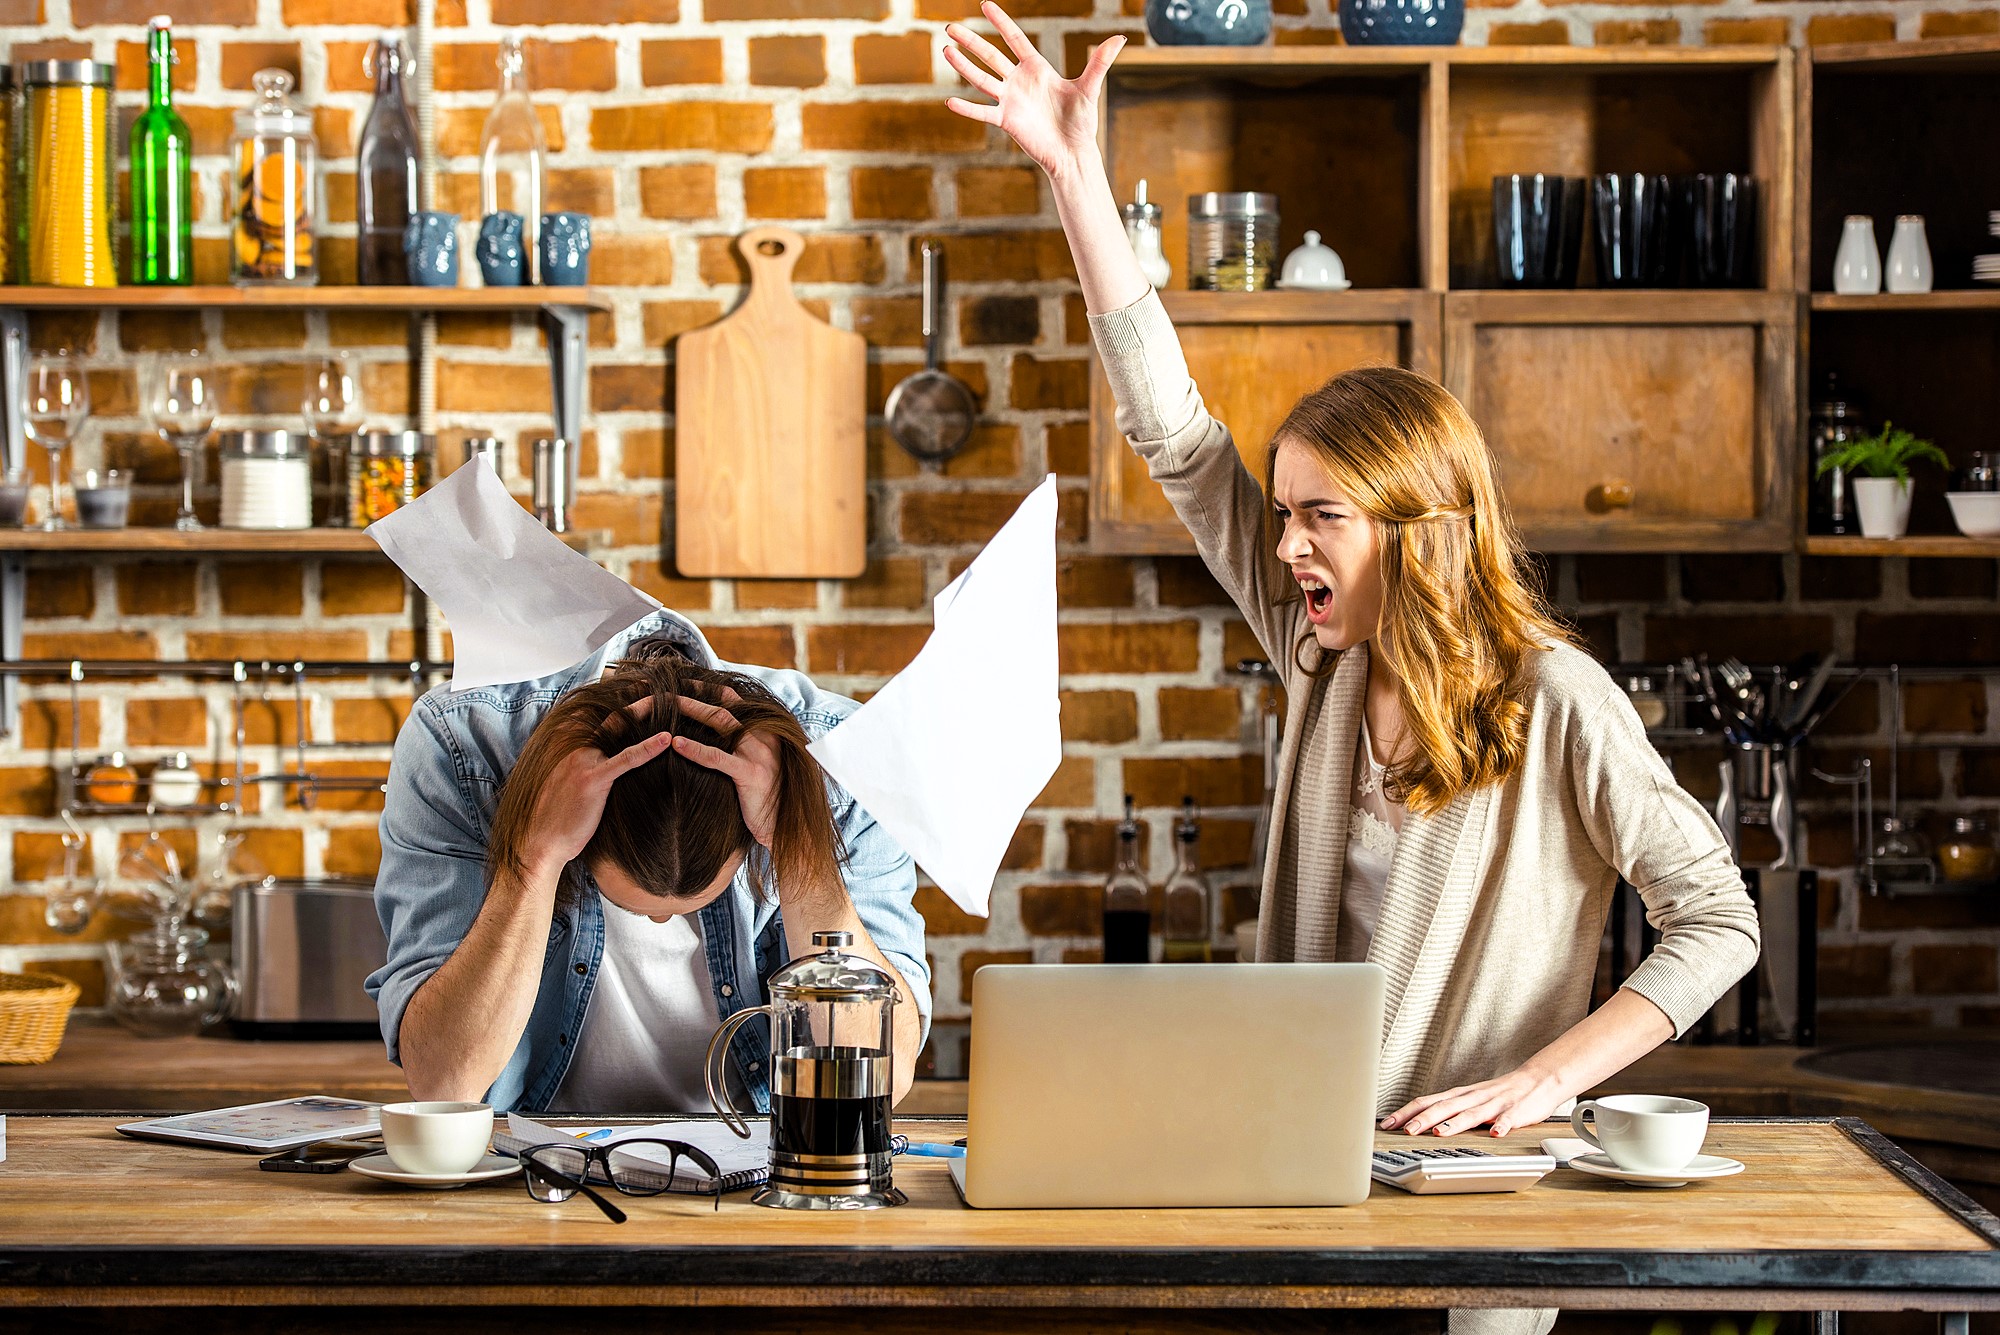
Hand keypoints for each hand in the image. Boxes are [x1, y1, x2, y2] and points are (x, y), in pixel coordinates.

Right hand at [523, 698, 672, 880]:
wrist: (541, 842)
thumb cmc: (558, 820)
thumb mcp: (569, 788)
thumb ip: (587, 771)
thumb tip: (608, 768)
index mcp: (572, 749)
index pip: (600, 719)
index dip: (622, 706)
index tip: (642, 695)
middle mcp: (577, 749)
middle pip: (612, 718)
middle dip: (637, 703)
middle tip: (661, 692)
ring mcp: (583, 762)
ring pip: (620, 731)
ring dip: (645, 716)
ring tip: (670, 704)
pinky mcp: (593, 780)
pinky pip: (625, 759)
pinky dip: (647, 747)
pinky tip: (665, 740)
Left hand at [669, 688, 782, 849]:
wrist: (787, 827)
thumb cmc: (768, 799)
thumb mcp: (759, 766)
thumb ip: (741, 748)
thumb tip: (712, 737)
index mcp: (765, 731)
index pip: (734, 700)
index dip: (708, 689)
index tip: (683, 683)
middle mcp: (764, 736)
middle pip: (723, 707)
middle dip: (692, 697)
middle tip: (665, 692)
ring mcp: (759, 754)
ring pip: (721, 722)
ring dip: (691, 711)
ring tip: (664, 707)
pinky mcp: (751, 774)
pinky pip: (718, 757)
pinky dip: (695, 749)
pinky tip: (676, 744)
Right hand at [942, 1, 1123, 181]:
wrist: (1074, 152)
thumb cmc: (1081, 122)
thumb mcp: (1090, 88)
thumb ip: (1100, 62)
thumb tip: (1120, 38)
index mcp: (1037, 68)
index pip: (1015, 39)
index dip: (1000, 21)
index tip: (985, 4)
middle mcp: (1019, 81)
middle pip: (990, 56)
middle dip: (971, 41)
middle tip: (950, 28)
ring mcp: (1010, 101)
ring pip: (982, 79)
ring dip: (964, 67)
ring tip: (945, 51)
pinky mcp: (1007, 121)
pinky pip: (983, 112)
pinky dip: (967, 109)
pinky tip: (950, 101)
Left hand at [1380, 1065, 1565, 1138]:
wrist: (1538, 1080)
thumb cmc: (1500, 1093)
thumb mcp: (1470, 1099)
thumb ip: (1449, 1109)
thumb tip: (1419, 1121)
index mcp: (1460, 1095)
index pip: (1427, 1101)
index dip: (1406, 1112)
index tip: (1386, 1124)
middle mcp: (1473, 1097)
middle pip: (1444, 1106)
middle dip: (1424, 1119)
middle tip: (1406, 1131)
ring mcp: (1494, 1103)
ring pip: (1472, 1113)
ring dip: (1455, 1123)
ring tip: (1441, 1133)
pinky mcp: (1516, 1111)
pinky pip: (1508, 1119)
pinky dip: (1501, 1125)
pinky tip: (1495, 1133)